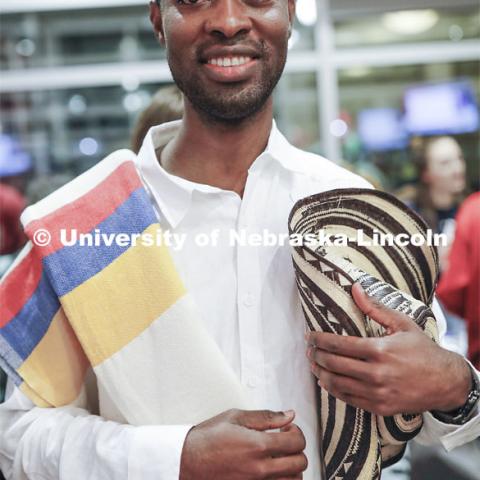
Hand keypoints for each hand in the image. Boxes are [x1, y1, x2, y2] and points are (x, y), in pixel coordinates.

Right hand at [179, 408, 307, 479]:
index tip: (286, 430)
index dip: (296, 432)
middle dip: (297, 450)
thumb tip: (289, 415)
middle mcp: (260, 468)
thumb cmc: (208, 438)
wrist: (187, 461)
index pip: (296, 442)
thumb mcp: (236, 417)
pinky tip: (271, 470)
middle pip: (300, 463)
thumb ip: (266, 417)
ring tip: (279, 458)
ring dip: (291, 468)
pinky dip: (280, 479)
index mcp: (257, 445)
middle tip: (284, 442)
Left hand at [306, 282, 471, 416]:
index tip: (311, 336)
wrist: (445, 382)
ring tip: (313, 365)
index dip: (320, 340)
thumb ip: (374, 307)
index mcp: (379, 350)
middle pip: (333, 364)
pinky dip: (333, 390)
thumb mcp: (401, 323)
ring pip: (337, 384)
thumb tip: (355, 287)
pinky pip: (348, 400)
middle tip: (309, 350)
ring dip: (320, 373)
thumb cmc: (422, 349)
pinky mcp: (379, 407)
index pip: (338, 344)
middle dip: (316, 356)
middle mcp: (376, 373)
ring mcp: (377, 393)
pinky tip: (327, 382)